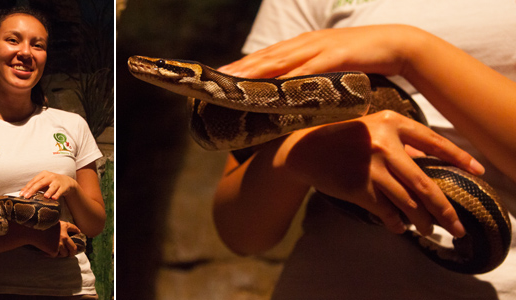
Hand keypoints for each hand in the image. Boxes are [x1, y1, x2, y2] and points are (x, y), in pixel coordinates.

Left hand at [20, 171, 77, 199]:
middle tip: (27, 196)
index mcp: (44, 174)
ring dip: (49, 191)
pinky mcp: (64, 186)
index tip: (22, 194)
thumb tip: (22, 192)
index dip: (27, 188)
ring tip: (45, 196)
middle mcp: (50, 176)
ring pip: (52, 186)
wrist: (66, 182)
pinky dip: (57, 194)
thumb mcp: (43, 182)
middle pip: (40, 183)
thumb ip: (34, 186)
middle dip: (33, 190)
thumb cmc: (52, 183)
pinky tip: (54, 198)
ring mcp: (58, 181)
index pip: (34, 181)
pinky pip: (60, 191)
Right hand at [30, 221, 80, 257]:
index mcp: (64, 227)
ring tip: (57, 252)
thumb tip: (77, 231)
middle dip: (72, 252)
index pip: (75, 230)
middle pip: (73, 248)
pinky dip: (51, 255)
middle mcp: (64, 237)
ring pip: (65, 254)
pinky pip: (55, 255)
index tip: (78, 235)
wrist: (31, 231)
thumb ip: (64, 225)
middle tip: (70, 254)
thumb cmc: (41, 225)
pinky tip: (46, 252)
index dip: (77, 233)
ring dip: (62, 254)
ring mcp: (59, 244)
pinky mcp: (54, 251)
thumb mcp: (54, 222)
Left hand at [218, 25, 418, 78]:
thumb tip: (293, 99)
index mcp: (303, 46)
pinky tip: (275, 88)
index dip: (243, 66)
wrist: (396, 45)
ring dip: (256, 71)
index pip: (267, 57)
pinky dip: (290, 79)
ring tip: (235, 82)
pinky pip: (309, 70)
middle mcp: (306, 44)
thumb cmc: (362, 60)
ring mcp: (320, 49)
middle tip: (217, 80)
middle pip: (267, 58)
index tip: (221, 77)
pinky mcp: (336, 57)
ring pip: (281, 61)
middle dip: (241, 69)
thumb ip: (311, 79)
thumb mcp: (331, 69)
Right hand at [275, 111, 483, 236]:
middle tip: (456, 227)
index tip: (478, 171)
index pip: (434, 142)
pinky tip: (400, 228)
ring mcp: (371, 167)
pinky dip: (397, 224)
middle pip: (425, 184)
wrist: (303, 150)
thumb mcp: (369, 129)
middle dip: (444, 210)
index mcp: (391, 123)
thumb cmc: (339, 138)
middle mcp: (384, 144)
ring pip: (408, 202)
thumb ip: (398, 142)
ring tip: (427, 229)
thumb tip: (426, 162)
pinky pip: (386, 212)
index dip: (458, 158)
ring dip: (421, 221)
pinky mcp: (358, 187)